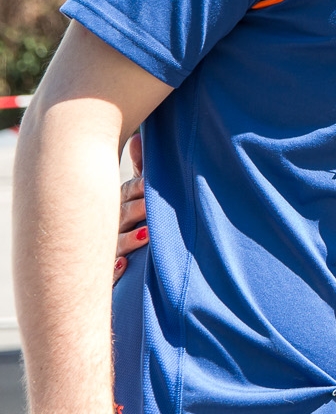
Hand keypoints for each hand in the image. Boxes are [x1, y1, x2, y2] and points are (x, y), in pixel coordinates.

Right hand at [113, 135, 145, 283]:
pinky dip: (115, 269)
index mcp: (117, 204)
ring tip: (147, 234)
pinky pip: (108, 274)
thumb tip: (136, 137)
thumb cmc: (130, 221)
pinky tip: (123, 265)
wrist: (117, 264)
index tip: (152, 182)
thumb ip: (141, 170)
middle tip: (152, 204)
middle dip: (137, 208)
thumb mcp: (137, 195)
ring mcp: (105, 250)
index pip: (128, 192)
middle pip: (122, 214)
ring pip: (115, 243)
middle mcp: (108, 226)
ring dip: (130, 238)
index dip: (140, 187)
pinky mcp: (107, 275)